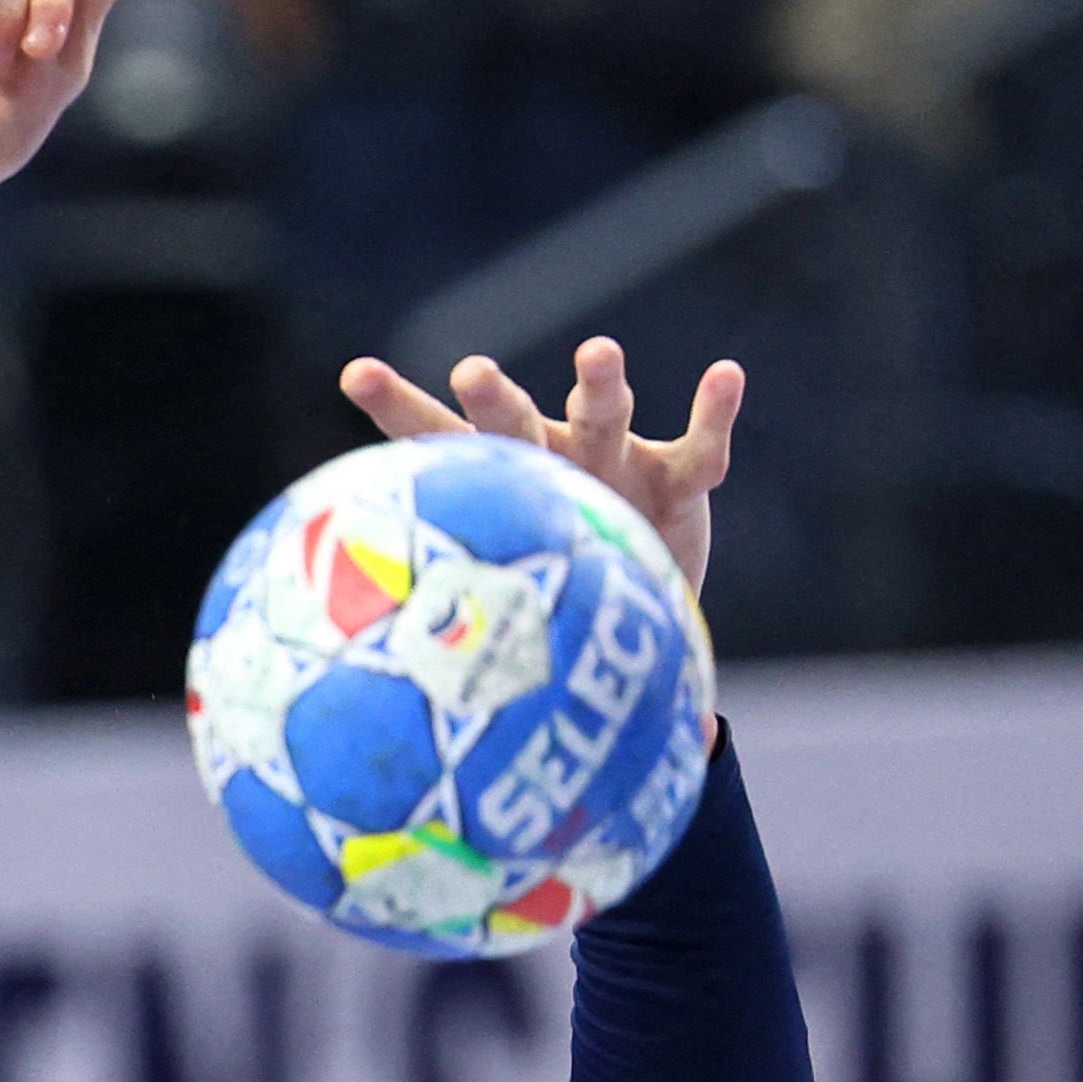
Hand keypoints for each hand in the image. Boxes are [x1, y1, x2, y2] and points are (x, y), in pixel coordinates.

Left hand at [335, 336, 741, 602]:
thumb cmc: (553, 591)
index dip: (397, 406)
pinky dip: (715, 413)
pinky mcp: (680, 480)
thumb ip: (472, 642)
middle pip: (512, 421)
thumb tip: (401, 727)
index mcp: (498, 479)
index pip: (435, 437)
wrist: (638, 602)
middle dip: (494, 397)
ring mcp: (615, 460)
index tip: (356, 373)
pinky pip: (700, 447)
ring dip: (601, 386)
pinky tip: (726, 374)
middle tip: (470, 371)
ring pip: (603, 418)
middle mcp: (550, 454)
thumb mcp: (507, 612)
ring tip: (598, 353)